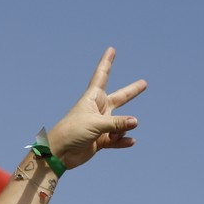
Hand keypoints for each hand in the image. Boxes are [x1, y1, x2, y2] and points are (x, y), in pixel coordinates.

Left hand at [43, 48, 145, 171]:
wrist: (59, 154)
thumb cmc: (72, 132)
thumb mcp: (96, 124)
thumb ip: (117, 123)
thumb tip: (135, 122)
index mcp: (93, 98)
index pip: (102, 75)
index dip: (107, 62)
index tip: (111, 49)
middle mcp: (98, 110)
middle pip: (119, 98)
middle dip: (131, 91)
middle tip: (144, 83)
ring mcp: (100, 125)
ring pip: (120, 123)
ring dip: (122, 128)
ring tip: (119, 132)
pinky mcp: (100, 140)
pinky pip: (116, 139)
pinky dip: (123, 141)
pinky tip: (131, 141)